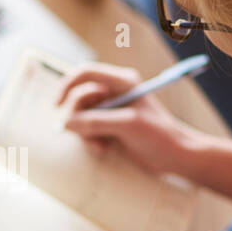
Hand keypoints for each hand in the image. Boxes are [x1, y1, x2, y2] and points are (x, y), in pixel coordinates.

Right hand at [57, 63, 201, 175]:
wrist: (175, 157)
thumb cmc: (159, 136)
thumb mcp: (127, 125)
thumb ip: (95, 121)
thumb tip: (67, 123)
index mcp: (121, 81)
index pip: (85, 73)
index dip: (67, 86)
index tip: (57, 105)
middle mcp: (113, 92)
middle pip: (78, 96)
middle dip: (77, 116)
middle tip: (87, 133)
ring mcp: (110, 110)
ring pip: (79, 116)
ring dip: (85, 132)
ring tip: (101, 144)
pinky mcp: (109, 125)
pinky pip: (86, 129)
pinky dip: (90, 140)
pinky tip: (104, 149)